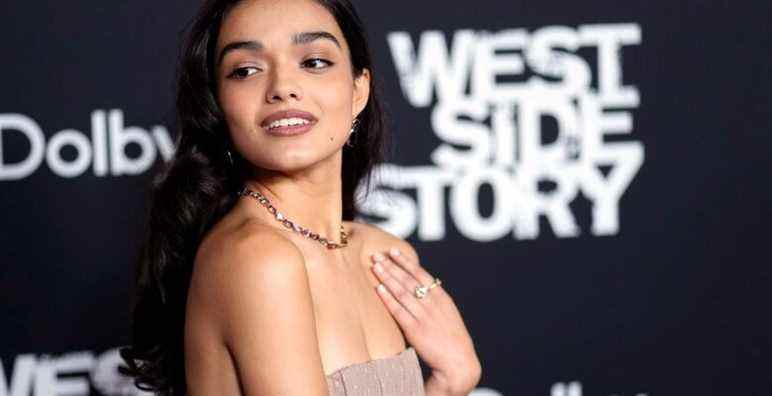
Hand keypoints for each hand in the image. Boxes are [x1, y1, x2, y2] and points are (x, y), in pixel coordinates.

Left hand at [370, 247, 480, 394]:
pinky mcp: (415, 330)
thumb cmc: (452, 339)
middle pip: (408, 280)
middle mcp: (433, 304)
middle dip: (391, 266)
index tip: (393, 251)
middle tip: (377, 255)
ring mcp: (424, 316)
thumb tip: (422, 289)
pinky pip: (399, 310)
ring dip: (387, 277)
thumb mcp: (448, 314)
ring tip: (375, 266)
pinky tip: (379, 288)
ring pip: (402, 292)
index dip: (405, 262)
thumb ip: (435, 301)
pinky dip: (388, 298)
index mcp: (442, 298)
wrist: (458, 362)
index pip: (421, 274)